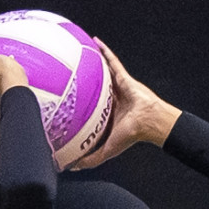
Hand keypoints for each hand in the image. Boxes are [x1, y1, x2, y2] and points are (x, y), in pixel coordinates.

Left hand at [69, 39, 181, 168]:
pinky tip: (95, 41)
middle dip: (80, 81)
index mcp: (105, 114)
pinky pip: (112, 61)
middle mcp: (109, 99)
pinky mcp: (123, 77)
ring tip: (77, 52)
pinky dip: (104, 51)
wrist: (147, 122)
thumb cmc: (130, 135)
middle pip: (91, 87)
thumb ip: (89, 159)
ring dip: (91, 62)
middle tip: (64, 74)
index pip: (87, 107)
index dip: (76, 103)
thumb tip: (69, 167)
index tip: (61, 100)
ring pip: (100, 72)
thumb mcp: (106, 150)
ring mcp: (116, 87)